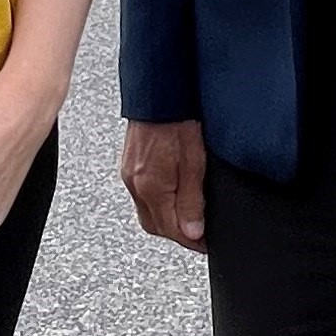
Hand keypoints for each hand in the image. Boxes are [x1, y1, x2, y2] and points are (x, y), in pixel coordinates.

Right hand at [120, 117, 208, 251]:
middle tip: (199, 234)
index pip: (171, 230)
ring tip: (188, 215)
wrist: (159, 92)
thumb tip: (193, 232)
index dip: (192, 241)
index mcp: (152, 187)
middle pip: (156, 226)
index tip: (206, 244)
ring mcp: (129, 175)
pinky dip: (159, 202)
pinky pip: (143, 195)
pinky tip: (171, 195)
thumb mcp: (195, 162)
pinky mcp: (129, 165)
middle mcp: (135, 184)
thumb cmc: (179, 119)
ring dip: (167, 219)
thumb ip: (192, 200)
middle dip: (178, 234)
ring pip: (148, 212)